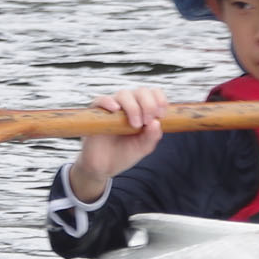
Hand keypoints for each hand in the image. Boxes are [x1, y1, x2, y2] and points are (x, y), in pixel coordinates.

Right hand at [70, 86, 168, 201]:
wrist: (104, 167)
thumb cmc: (124, 154)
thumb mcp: (143, 148)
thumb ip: (152, 136)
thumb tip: (157, 122)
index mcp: (143, 110)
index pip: (154, 94)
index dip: (160, 100)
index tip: (161, 115)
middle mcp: (129, 105)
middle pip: (141, 91)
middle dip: (148, 104)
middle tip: (147, 121)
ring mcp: (112, 108)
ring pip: (124, 94)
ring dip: (133, 107)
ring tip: (135, 125)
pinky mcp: (97, 113)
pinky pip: (101, 100)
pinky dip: (109, 101)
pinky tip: (115, 109)